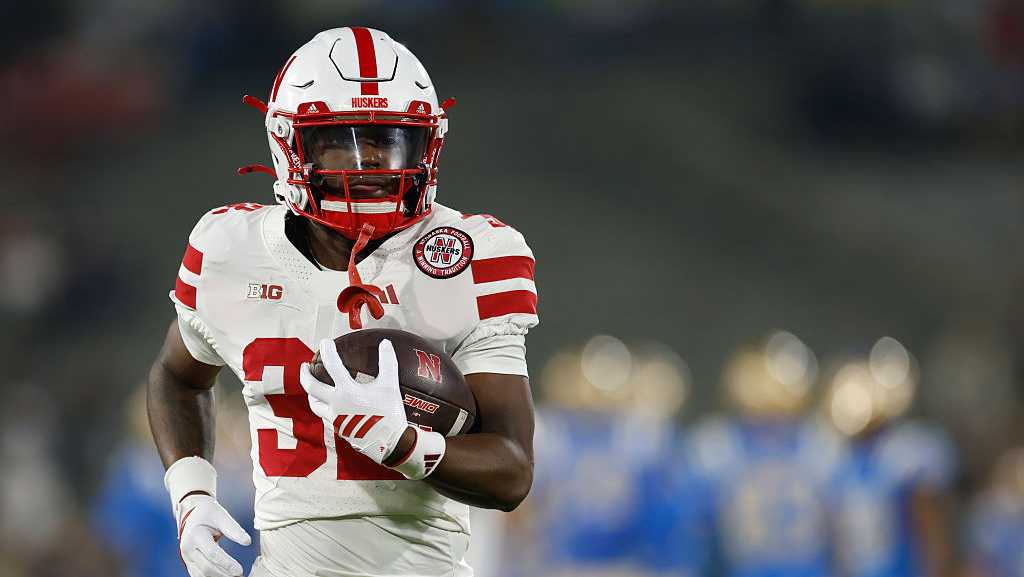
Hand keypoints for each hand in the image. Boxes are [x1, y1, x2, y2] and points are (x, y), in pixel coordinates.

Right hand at [177, 493, 250, 576]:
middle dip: (223, 573)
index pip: (212, 553)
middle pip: (206, 567)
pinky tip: (225, 576)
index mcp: (195, 535)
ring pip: (201, 575)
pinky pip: (199, 575)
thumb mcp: (221, 516)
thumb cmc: (209, 514)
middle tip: (240, 575)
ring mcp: (186, 557)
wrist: (192, 515)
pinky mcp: (189, 563)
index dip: (226, 563)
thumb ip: (233, 529)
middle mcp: (188, 548)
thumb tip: (247, 542)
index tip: (240, 570)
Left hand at [300, 338, 408, 463]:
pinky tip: (330, 403)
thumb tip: (385, 343)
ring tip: (312, 386)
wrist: (390, 443)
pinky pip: (325, 415)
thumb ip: (387, 362)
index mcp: (347, 392)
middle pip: (311, 388)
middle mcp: (336, 405)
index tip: (325, 342)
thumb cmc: (390, 413)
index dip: (328, 351)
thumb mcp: (390, 385)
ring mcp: (335, 419)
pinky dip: (323, 406)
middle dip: (305, 374)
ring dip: (310, 393)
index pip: (332, 366)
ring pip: (314, 405)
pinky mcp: (338, 429)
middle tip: (304, 365)